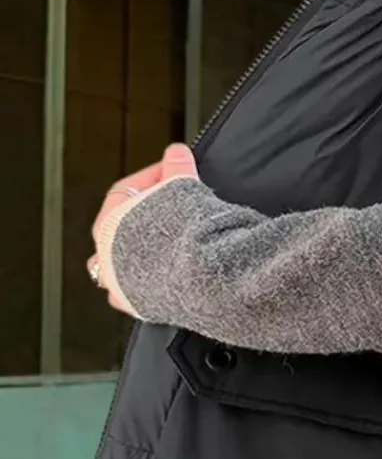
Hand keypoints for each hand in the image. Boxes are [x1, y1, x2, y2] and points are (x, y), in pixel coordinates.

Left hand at [88, 143, 198, 312]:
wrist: (198, 276)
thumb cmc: (184, 236)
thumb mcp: (181, 188)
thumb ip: (176, 168)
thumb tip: (177, 153)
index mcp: (110, 222)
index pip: (125, 191)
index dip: (153, 179)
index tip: (174, 174)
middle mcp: (106, 253)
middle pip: (119, 227)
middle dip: (144, 216)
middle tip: (172, 208)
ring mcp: (117, 282)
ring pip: (119, 263)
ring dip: (138, 253)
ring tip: (165, 246)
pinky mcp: (135, 305)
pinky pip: (133, 293)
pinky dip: (144, 285)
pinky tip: (161, 279)